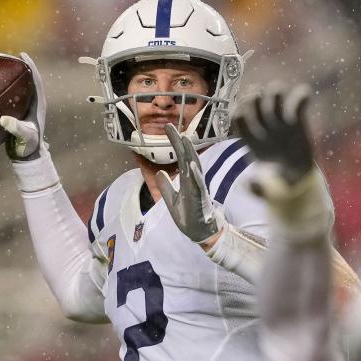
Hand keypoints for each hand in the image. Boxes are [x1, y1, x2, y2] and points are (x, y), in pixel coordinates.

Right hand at [0, 52, 46, 160]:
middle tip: (9, 56)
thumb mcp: (23, 137)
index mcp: (38, 105)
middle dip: (20, 68)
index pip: (36, 81)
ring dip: (12, 78)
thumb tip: (4, 120)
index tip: (22, 55)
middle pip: (28, 81)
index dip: (30, 67)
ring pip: (20, 88)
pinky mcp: (18, 114)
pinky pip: (11, 98)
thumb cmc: (27, 146)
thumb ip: (15, 128)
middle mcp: (33, 104)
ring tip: (0, 67)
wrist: (27, 156)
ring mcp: (25, 109)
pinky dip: (3, 90)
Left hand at [155, 124, 222, 243]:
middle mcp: (193, 180)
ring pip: (194, 167)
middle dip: (179, 142)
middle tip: (170, 126)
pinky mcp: (199, 199)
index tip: (167, 128)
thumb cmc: (189, 216)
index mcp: (187, 179)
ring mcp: (197, 188)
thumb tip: (160, 172)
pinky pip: (198, 185)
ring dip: (190, 153)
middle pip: (186, 157)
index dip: (175, 142)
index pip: (180, 156)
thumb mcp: (172, 200)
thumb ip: (166, 186)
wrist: (200, 233)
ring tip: (185, 138)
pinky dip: (195, 175)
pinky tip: (191, 165)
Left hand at [232, 84, 313, 189]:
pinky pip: (299, 101)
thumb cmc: (275, 184)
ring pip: (272, 95)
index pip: (238, 116)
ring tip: (280, 99)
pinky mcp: (298, 120)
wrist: (295, 182)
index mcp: (249, 138)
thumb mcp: (264, 190)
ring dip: (275, 93)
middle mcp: (262, 125)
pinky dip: (301, 96)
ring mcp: (280, 121)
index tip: (244, 112)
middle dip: (254, 97)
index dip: (240, 111)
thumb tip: (249, 184)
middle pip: (253, 99)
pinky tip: (305, 99)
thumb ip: (256, 188)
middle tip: (262, 102)